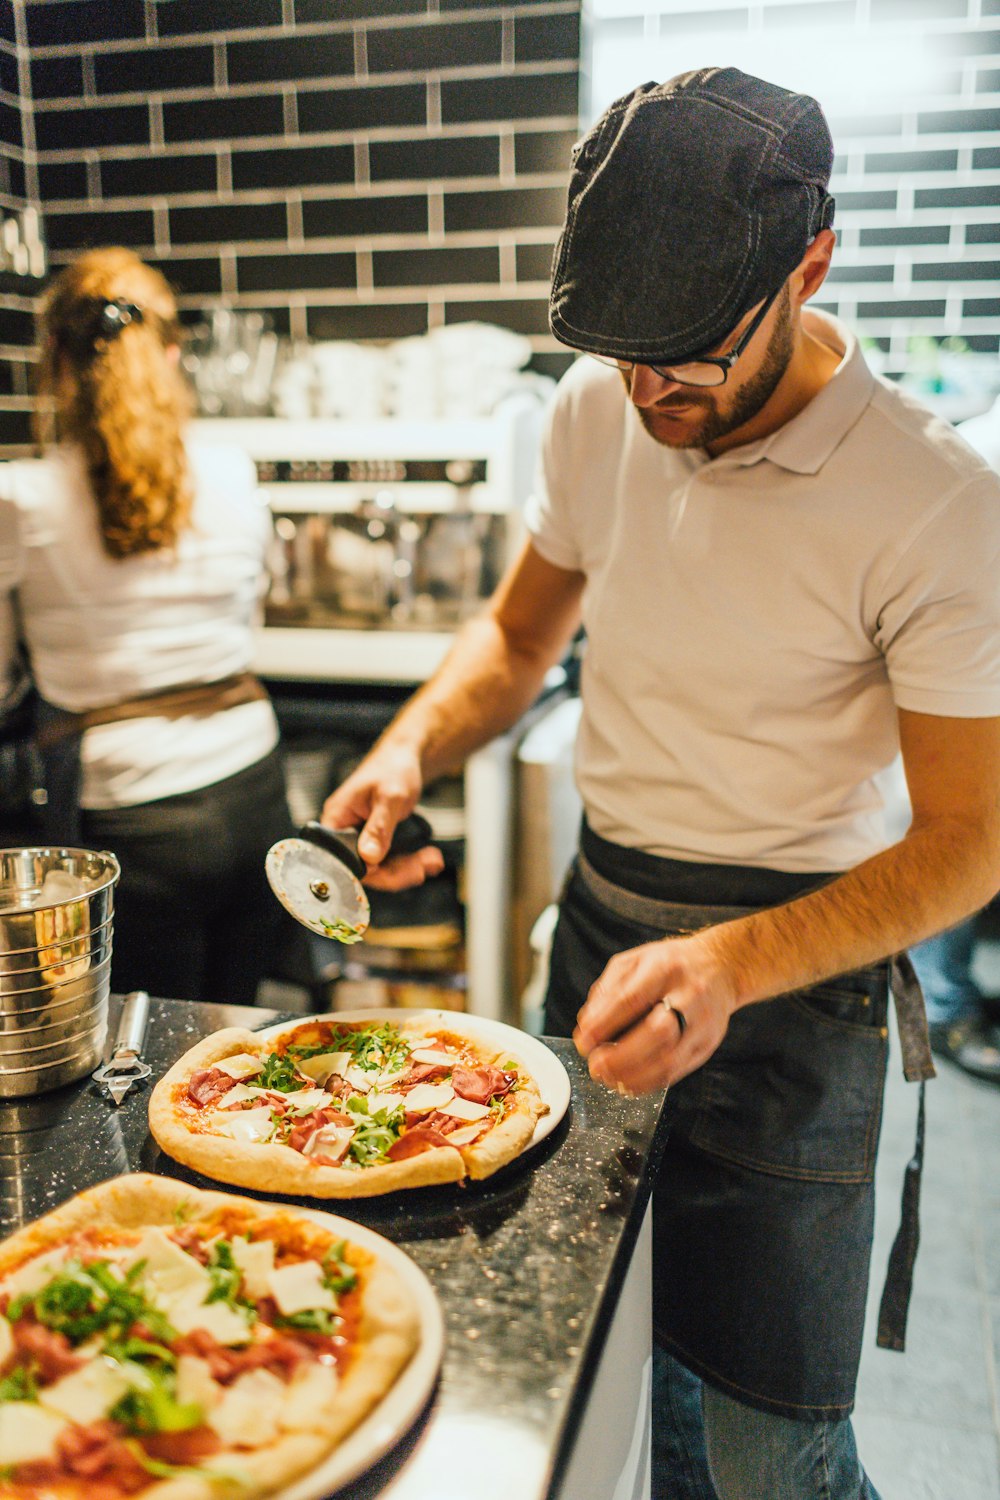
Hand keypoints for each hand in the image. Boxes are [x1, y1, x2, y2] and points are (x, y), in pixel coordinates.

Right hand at [321, 743, 443, 890]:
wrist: (404, 757)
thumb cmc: (393, 767)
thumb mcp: (390, 796)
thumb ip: (379, 827)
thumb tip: (369, 856)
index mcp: (337, 818)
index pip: (344, 858)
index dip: (370, 870)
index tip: (397, 870)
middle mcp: (344, 830)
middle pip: (364, 868)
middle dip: (397, 872)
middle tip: (423, 868)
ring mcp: (359, 836)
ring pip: (380, 867)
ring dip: (407, 868)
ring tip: (432, 860)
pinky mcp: (374, 839)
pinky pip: (388, 860)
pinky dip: (409, 862)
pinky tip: (428, 859)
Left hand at [573, 931, 736, 1095]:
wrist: (719, 967)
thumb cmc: (669, 965)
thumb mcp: (634, 961)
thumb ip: (608, 990)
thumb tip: (588, 1025)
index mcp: (665, 968)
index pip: (632, 999)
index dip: (604, 1024)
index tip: (583, 1042)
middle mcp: (689, 996)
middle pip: (658, 1032)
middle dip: (621, 1056)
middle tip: (596, 1065)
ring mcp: (702, 1024)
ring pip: (670, 1059)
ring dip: (634, 1075)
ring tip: (608, 1078)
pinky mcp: (707, 1045)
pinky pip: (677, 1072)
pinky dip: (649, 1082)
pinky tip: (628, 1083)